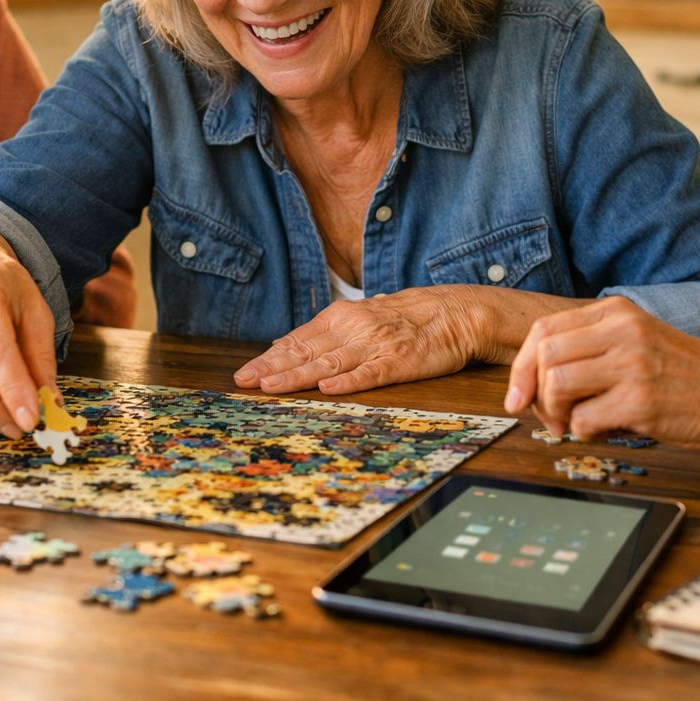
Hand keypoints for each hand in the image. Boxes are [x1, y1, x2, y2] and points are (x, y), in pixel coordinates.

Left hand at [233, 286, 483, 394]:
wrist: (455, 312)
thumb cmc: (404, 318)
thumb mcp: (360, 318)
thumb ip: (324, 333)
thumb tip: (283, 345)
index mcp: (342, 317)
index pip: (298, 339)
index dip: (270, 357)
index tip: (246, 372)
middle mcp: (354, 329)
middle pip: (306, 352)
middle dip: (273, 368)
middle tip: (245, 382)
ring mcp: (376, 345)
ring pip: (329, 363)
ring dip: (298, 376)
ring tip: (272, 387)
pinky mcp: (399, 362)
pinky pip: (370, 373)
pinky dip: (348, 381)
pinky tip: (328, 388)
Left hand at [504, 297, 699, 447]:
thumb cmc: (683, 374)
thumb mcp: (635, 339)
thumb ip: (589, 347)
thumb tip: (532, 379)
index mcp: (615, 312)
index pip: (543, 330)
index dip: (521, 366)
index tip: (517, 395)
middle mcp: (621, 331)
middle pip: (543, 356)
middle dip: (533, 393)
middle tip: (548, 416)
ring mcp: (631, 364)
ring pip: (555, 385)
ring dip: (555, 414)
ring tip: (574, 424)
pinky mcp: (640, 401)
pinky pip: (582, 420)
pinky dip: (583, 433)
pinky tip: (603, 431)